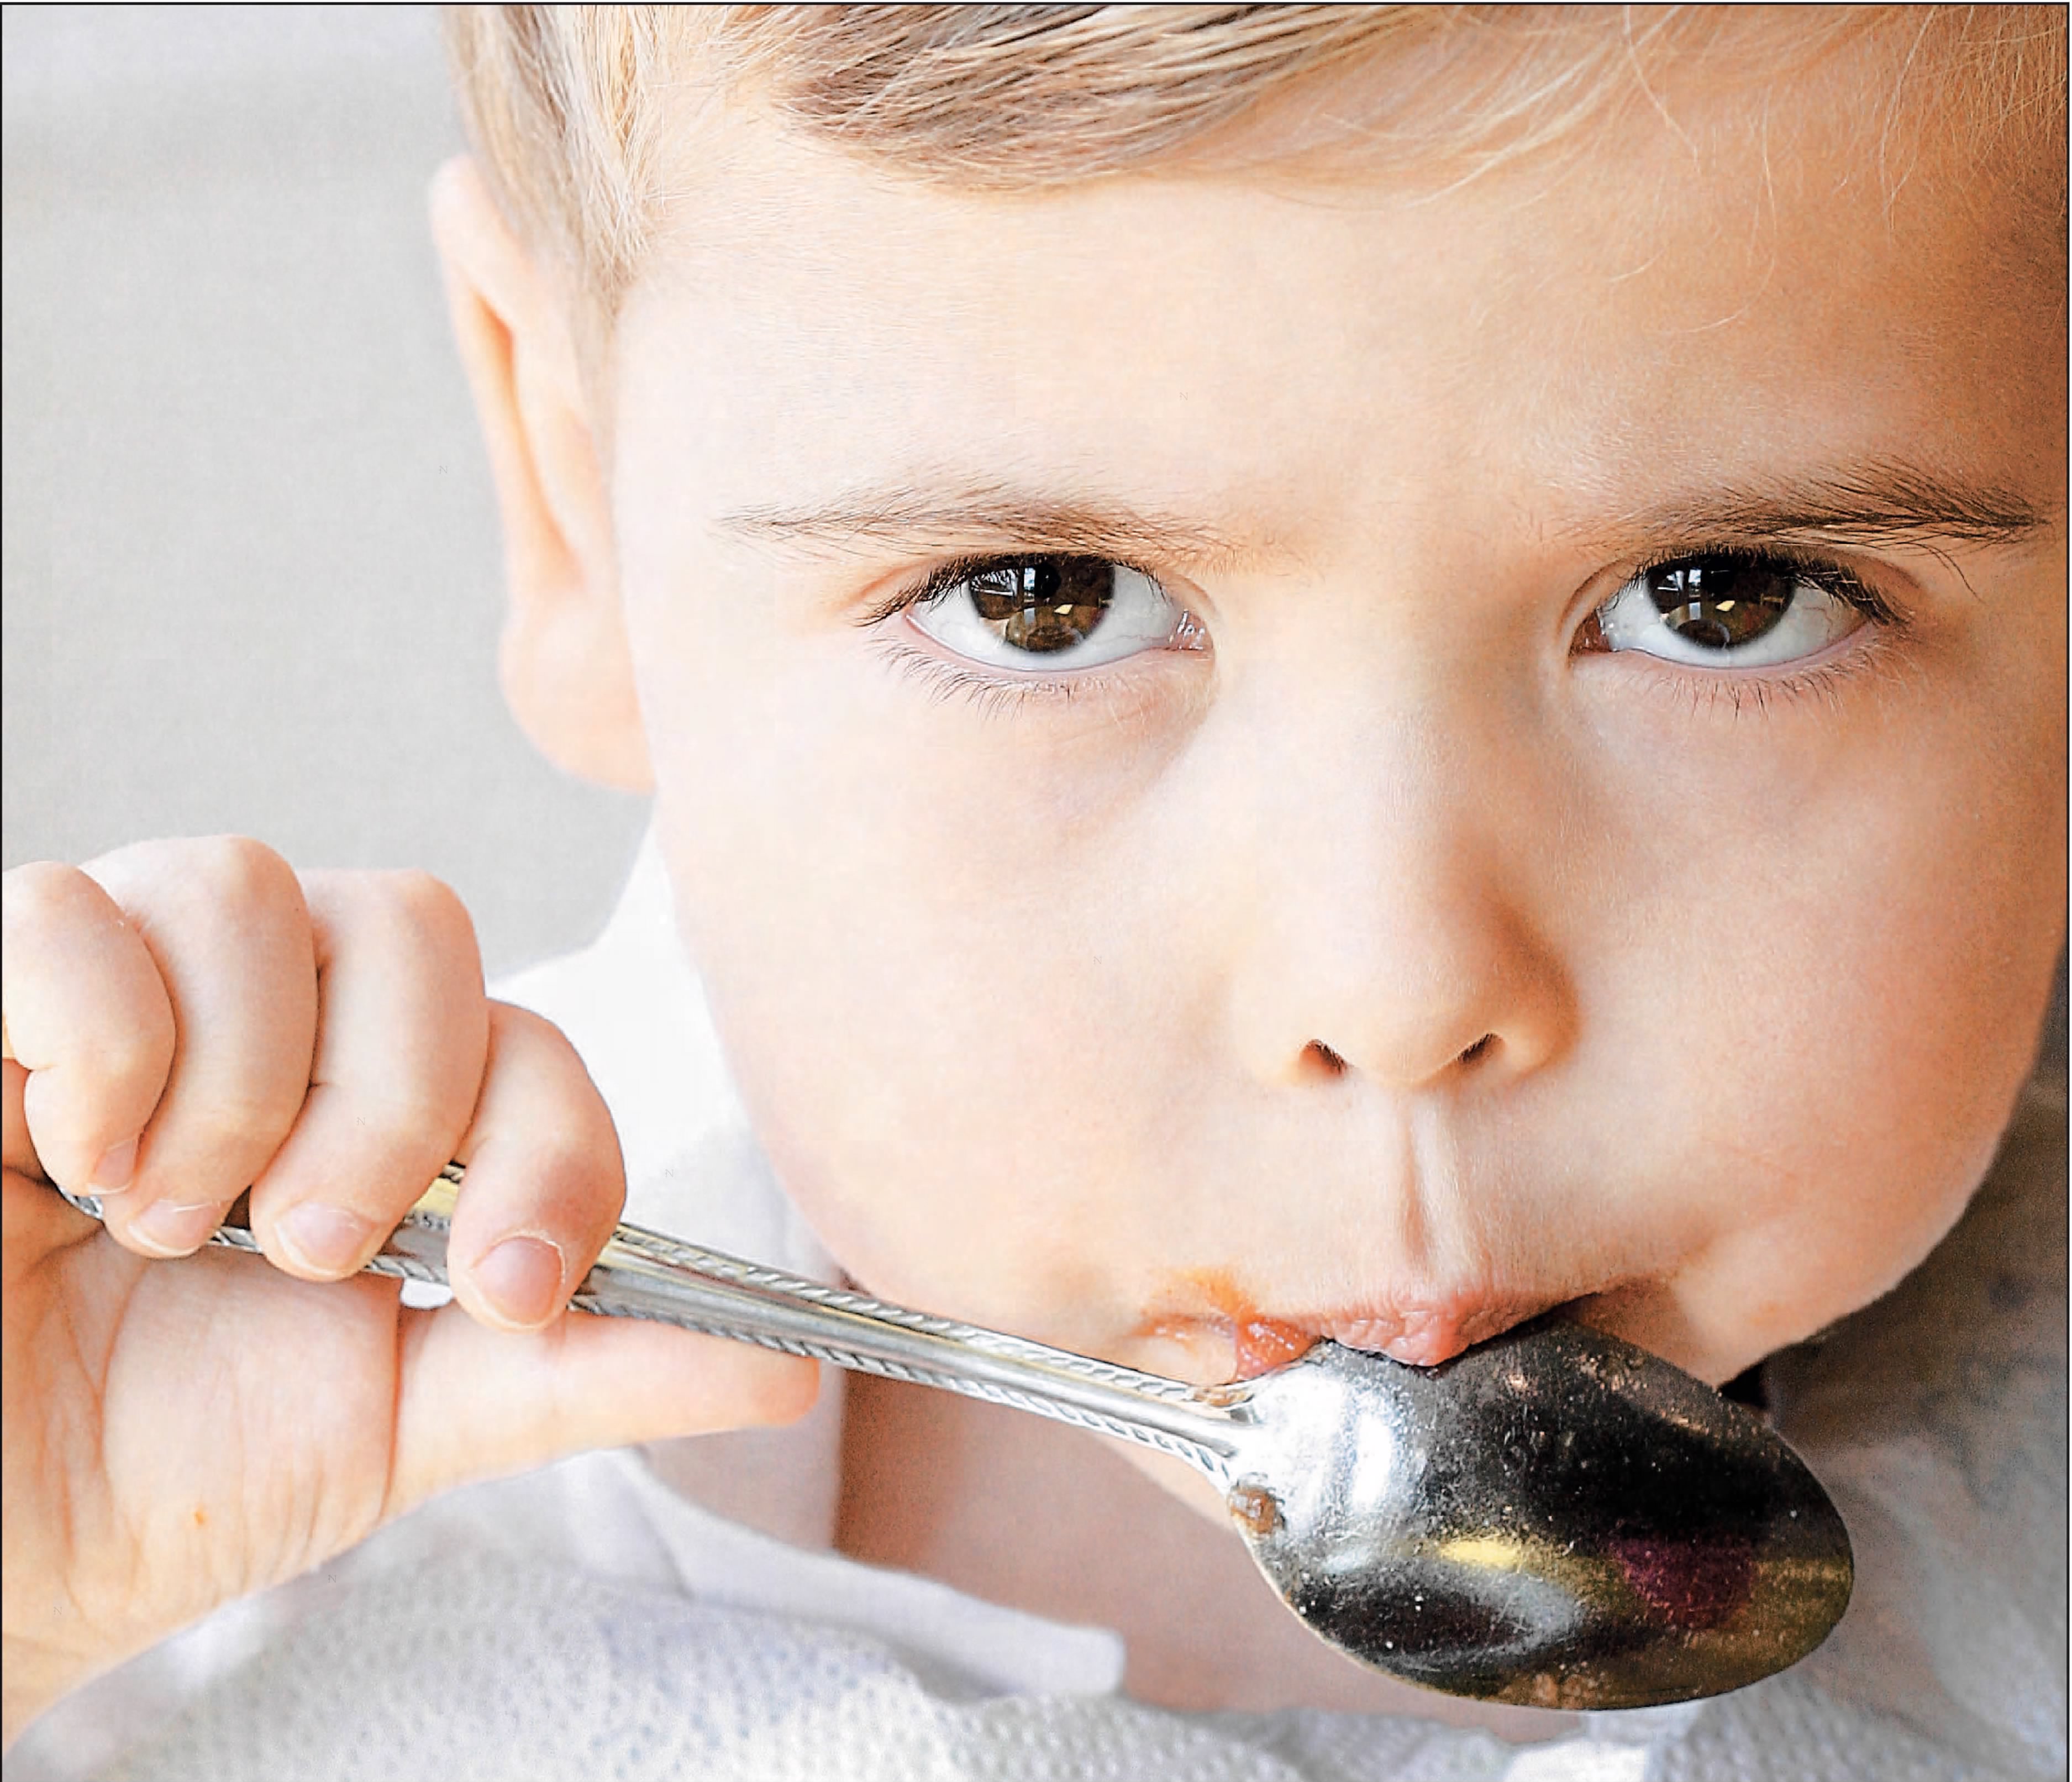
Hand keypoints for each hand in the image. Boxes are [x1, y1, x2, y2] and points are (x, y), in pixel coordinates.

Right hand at [1, 839, 814, 1743]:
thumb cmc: (177, 1462)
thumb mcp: (411, 1419)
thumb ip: (585, 1369)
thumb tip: (788, 1365)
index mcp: (391, 1100)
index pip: (528, 1038)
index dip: (548, 1150)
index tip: (504, 1293)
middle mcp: (279, 1011)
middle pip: (416, 924)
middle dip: (391, 1107)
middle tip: (310, 1250)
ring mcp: (140, 977)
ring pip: (249, 885)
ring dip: (234, 1091)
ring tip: (169, 1222)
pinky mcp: (3, 976)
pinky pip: (73, 912)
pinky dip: (96, 1046)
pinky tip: (70, 1159)